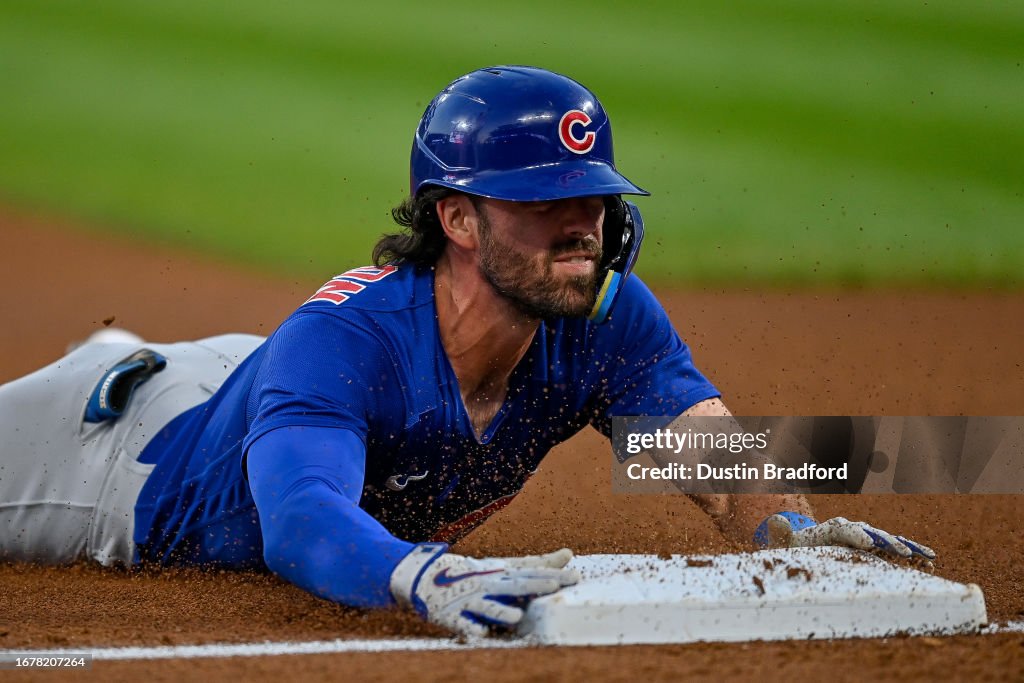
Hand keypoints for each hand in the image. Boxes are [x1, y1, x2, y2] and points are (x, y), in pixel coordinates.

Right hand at [390, 543, 578, 636]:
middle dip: (535, 586)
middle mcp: (487, 585)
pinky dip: (472, 628)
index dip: (553, 575)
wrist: (425, 576)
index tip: (576, 577)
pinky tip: (482, 632)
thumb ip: (536, 564)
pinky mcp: (451, 616)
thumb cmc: (474, 574)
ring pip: (488, 607)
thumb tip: (569, 553)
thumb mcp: (503, 567)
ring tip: (517, 616)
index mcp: (501, 574)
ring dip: (502, 611)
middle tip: (556, 586)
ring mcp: (468, 601)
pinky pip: (463, 625)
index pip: (531, 573)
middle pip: (515, 586)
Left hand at [756, 511, 935, 559]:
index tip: (869, 545)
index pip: (845, 530)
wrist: (809, 545)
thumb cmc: (797, 548)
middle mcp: (853, 530)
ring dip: (908, 548)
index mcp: (832, 529)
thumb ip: (780, 534)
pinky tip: (930, 563)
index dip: (857, 535)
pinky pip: (897, 550)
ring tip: (927, 557)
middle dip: (887, 542)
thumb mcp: (785, 543)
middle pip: (872, 534)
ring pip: (890, 540)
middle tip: (902, 553)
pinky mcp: (878, 549)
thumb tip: (774, 520)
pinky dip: (913, 555)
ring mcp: (868, 538)